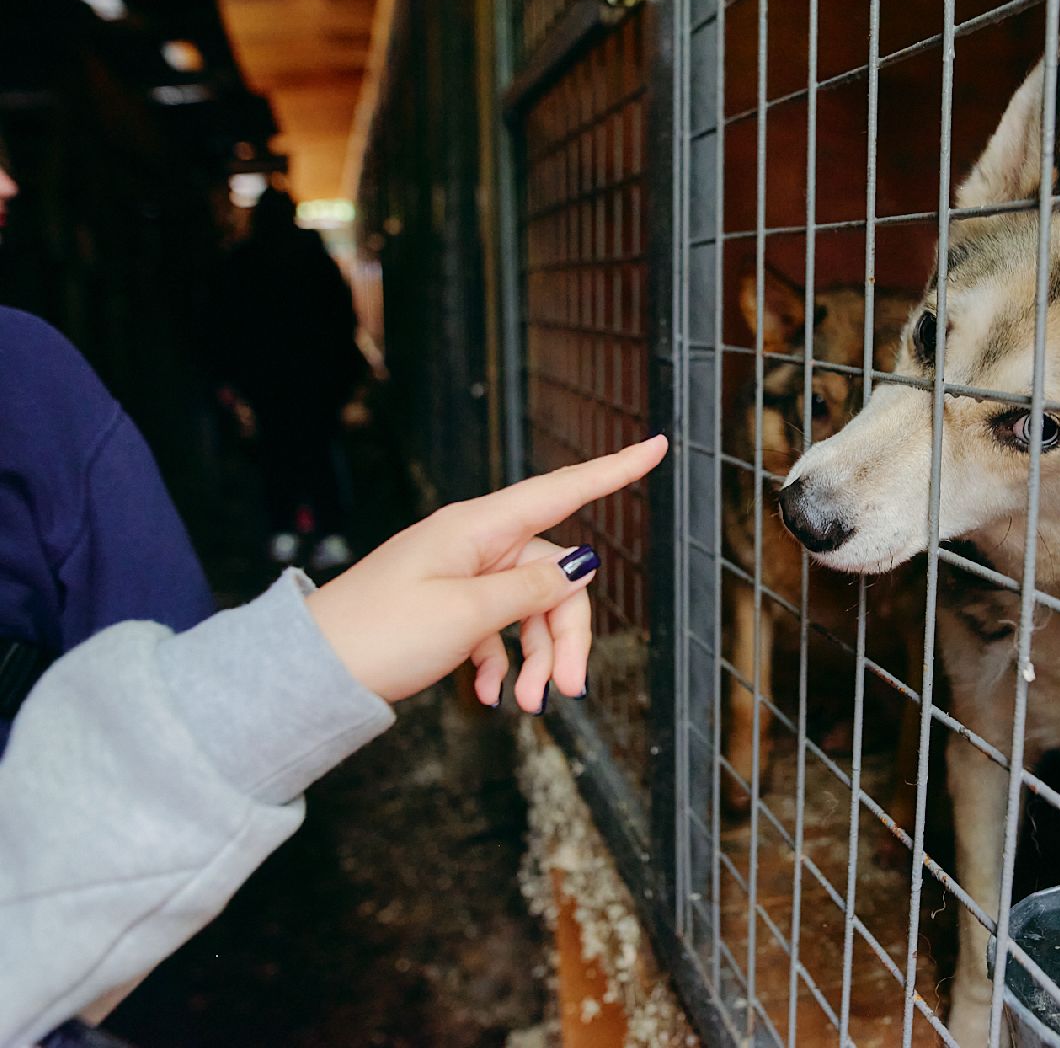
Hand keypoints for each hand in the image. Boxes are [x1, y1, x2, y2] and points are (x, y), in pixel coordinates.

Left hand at [304, 434, 666, 709]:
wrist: (310, 674)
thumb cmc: (378, 635)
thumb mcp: (467, 614)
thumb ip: (531, 588)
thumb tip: (580, 562)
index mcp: (477, 528)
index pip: (562, 490)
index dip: (614, 470)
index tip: (658, 446)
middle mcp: (473, 544)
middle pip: (553, 574)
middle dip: (568, 632)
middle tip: (569, 690)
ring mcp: (459, 575)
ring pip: (529, 607)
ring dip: (538, 656)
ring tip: (532, 704)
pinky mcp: (445, 608)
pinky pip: (496, 628)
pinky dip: (503, 662)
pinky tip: (494, 696)